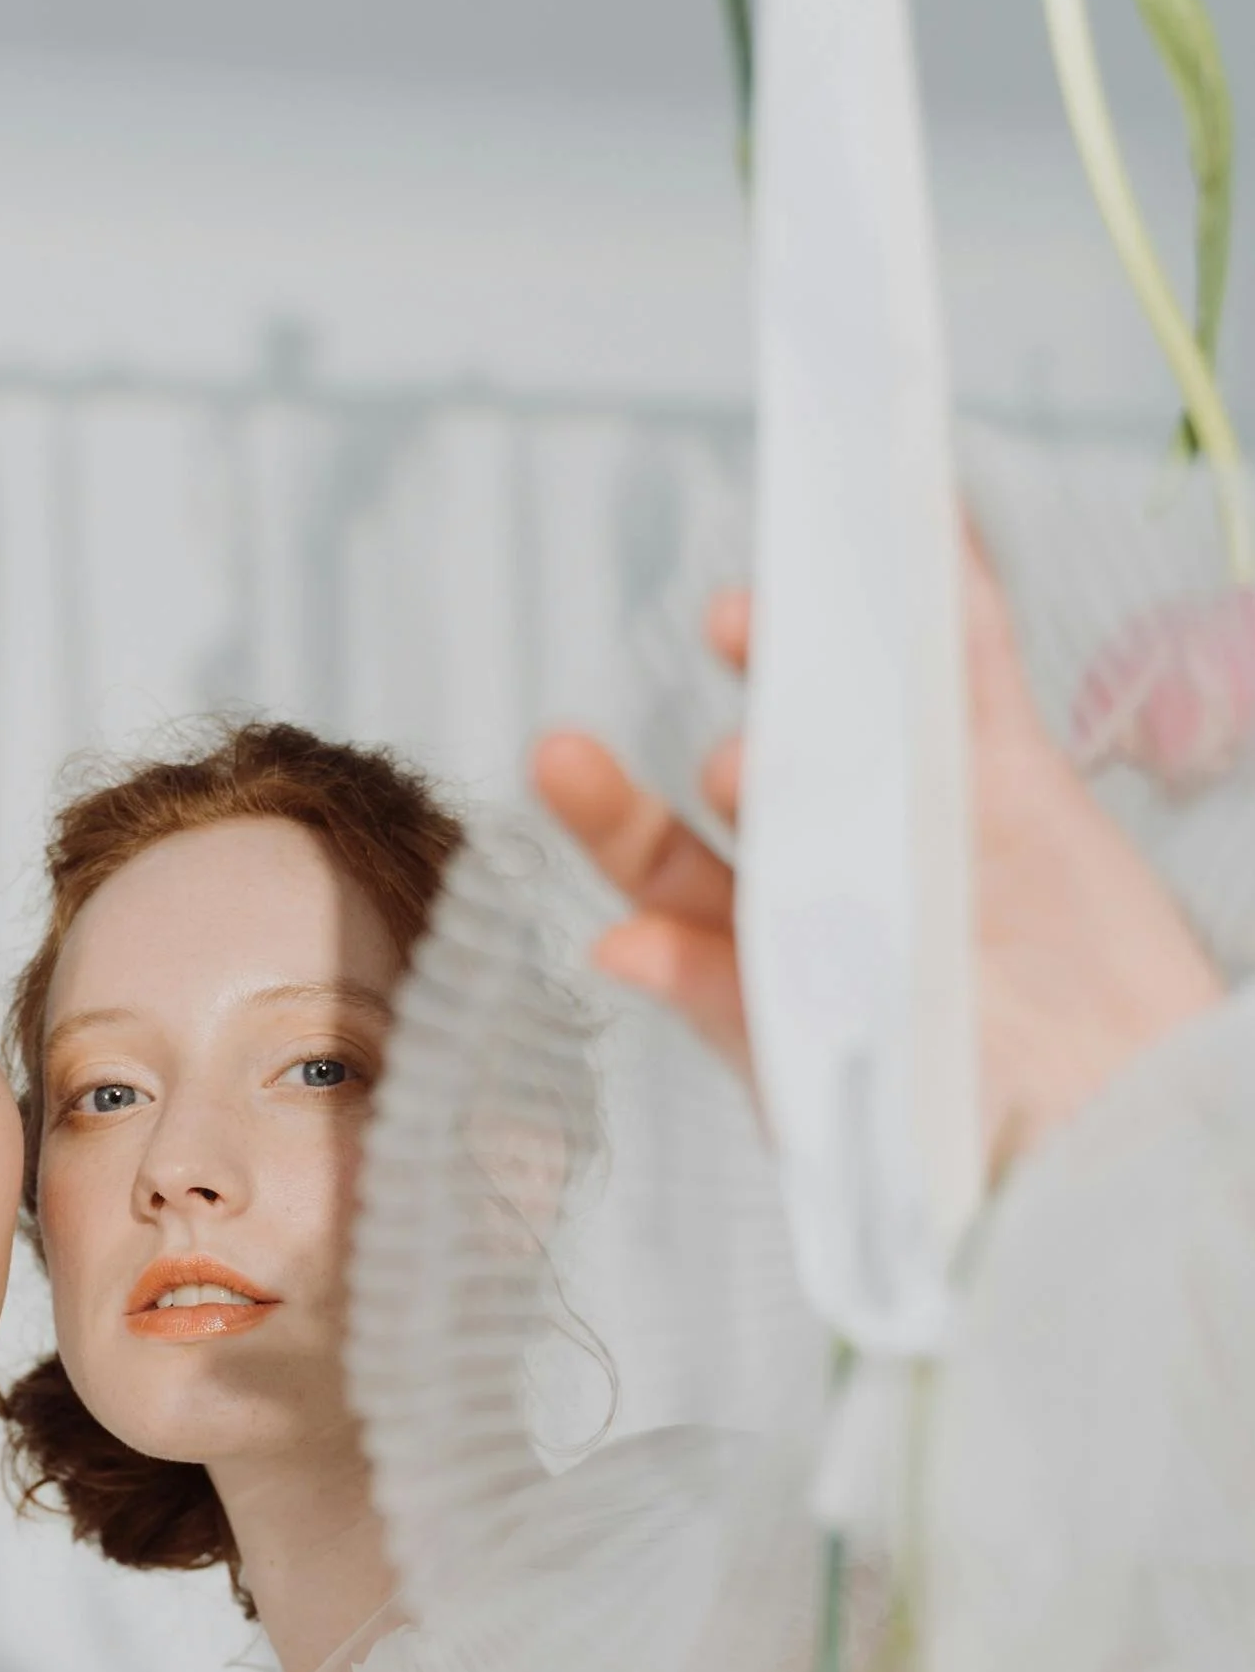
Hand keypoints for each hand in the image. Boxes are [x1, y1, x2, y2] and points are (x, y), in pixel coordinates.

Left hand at [529, 528, 1226, 1167]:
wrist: (1110, 1150)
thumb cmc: (954, 1152)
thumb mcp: (818, 1086)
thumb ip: (721, 1003)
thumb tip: (612, 944)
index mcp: (762, 952)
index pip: (669, 870)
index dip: (612, 812)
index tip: (560, 754)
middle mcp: (827, 874)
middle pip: (754, 780)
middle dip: (722, 744)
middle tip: (729, 744)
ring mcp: (917, 819)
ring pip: (843, 709)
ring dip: (794, 651)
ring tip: (749, 625)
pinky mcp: (1013, 781)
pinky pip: (971, 668)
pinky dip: (946, 588)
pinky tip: (913, 520)